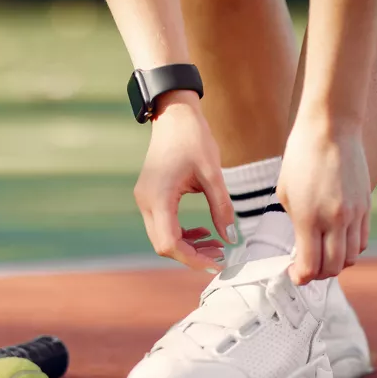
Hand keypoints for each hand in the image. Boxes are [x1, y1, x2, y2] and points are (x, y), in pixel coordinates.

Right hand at [133, 91, 234, 269]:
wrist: (173, 114)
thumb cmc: (193, 138)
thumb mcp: (213, 173)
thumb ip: (221, 208)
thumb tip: (231, 238)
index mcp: (159, 198)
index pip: (170, 243)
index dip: (192, 259)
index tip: (217, 263)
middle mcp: (146, 202)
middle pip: (163, 245)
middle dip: (191, 256)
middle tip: (220, 256)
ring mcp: (145, 200)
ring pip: (162, 238)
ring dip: (187, 246)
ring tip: (216, 245)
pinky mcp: (150, 196)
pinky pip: (162, 225)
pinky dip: (181, 233)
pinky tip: (202, 230)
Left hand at [277, 120, 371, 284]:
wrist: (332, 129)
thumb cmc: (300, 159)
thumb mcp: (286, 194)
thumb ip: (296, 225)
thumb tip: (302, 248)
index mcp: (309, 218)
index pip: (310, 266)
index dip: (300, 277)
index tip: (293, 274)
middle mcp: (335, 220)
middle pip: (333, 268)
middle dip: (317, 275)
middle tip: (306, 269)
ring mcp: (355, 214)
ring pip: (351, 258)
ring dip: (336, 264)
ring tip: (322, 256)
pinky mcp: (367, 206)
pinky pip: (362, 240)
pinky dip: (350, 249)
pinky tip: (337, 242)